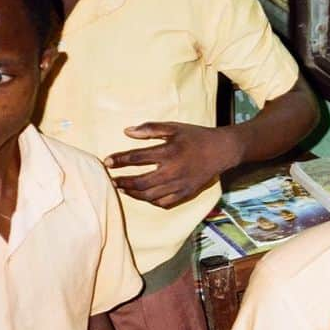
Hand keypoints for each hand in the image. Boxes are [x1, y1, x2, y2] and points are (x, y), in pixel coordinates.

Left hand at [104, 122, 242, 208]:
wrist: (222, 151)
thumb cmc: (195, 136)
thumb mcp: (173, 127)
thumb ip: (150, 129)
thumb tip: (126, 132)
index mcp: (168, 152)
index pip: (136, 158)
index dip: (119, 160)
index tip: (107, 161)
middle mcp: (173, 171)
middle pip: (140, 182)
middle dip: (122, 182)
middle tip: (111, 180)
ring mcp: (180, 185)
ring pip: (150, 195)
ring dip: (133, 193)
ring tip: (123, 189)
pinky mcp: (186, 193)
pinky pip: (164, 203)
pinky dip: (150, 201)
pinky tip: (143, 195)